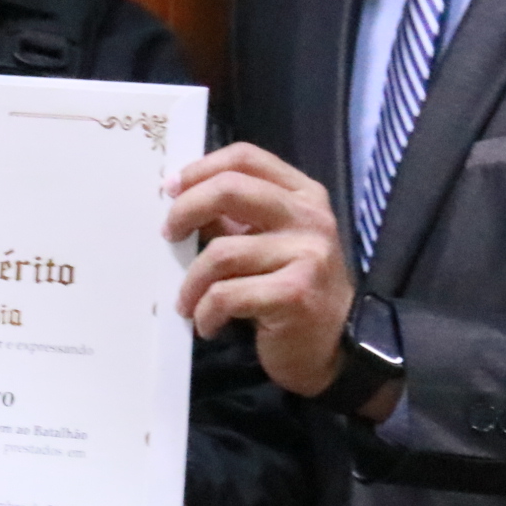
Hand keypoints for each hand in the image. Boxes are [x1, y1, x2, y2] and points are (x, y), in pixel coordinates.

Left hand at [166, 142, 359, 399]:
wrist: (336, 347)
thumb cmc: (293, 290)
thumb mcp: (269, 243)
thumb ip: (233, 218)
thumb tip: (178, 198)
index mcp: (303, 194)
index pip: (245, 158)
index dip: (200, 169)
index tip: (171, 190)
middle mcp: (310, 217)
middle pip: (230, 189)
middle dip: (185, 210)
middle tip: (168, 235)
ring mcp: (308, 254)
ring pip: (221, 252)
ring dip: (191, 282)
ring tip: (187, 302)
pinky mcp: (296, 293)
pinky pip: (227, 295)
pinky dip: (206, 312)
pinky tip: (208, 324)